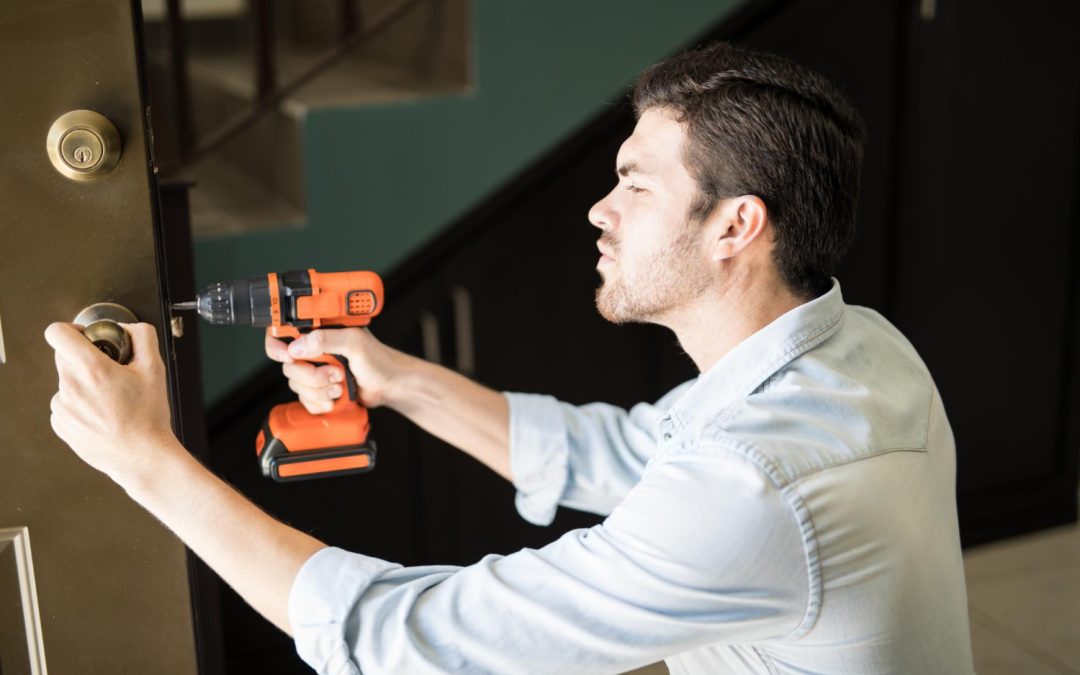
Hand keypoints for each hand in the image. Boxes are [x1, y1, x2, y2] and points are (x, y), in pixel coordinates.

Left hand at [45, 322, 178, 484]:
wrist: (142, 456)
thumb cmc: (148, 417)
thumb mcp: (156, 369)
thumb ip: (143, 337)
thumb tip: (128, 328)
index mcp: (93, 370)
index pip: (57, 333)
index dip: (71, 330)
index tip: (83, 337)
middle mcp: (71, 387)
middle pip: (65, 357)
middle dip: (85, 359)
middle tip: (109, 371)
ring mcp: (63, 408)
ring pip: (67, 382)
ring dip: (84, 384)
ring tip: (110, 400)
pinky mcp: (61, 425)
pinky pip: (66, 405)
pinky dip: (80, 405)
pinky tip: (102, 415)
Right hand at [264, 327, 407, 413]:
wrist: (390, 386)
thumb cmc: (379, 360)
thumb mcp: (355, 343)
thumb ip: (326, 339)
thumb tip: (297, 346)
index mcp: (319, 332)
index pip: (282, 334)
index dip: (278, 347)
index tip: (289, 356)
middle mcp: (314, 351)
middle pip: (289, 366)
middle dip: (312, 376)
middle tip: (336, 374)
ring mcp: (315, 371)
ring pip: (296, 385)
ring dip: (319, 390)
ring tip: (341, 386)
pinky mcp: (319, 390)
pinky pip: (305, 401)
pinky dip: (320, 403)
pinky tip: (337, 397)